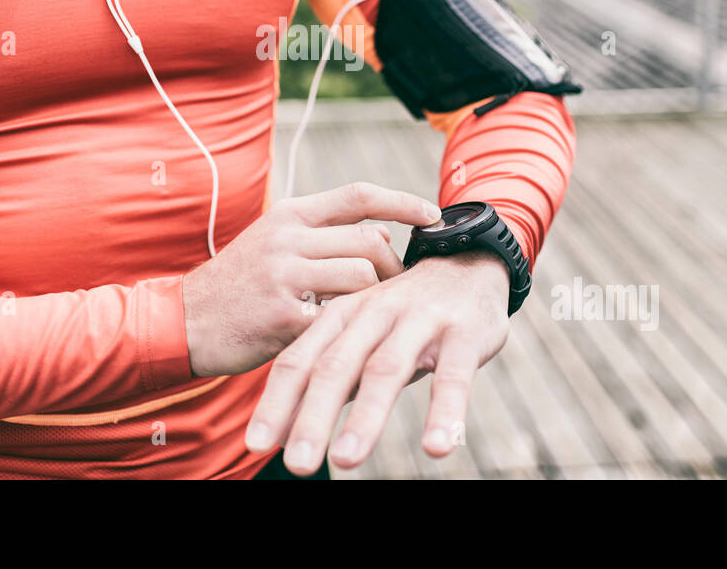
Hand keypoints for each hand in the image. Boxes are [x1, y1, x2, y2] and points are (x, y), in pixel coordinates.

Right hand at [181, 182, 442, 377]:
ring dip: (376, 300)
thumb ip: (325, 235)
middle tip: (397, 291)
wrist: (184, 320)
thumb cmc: (239, 284)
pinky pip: (338, 319)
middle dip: (394, 268)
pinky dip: (349, 330)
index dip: (402, 201)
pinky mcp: (282, 316)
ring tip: (369, 315)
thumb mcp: (275, 243)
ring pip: (362, 279)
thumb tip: (383, 231)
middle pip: (371, 241)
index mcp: (291, 214)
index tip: (433, 213)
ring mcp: (285, 275)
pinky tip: (344, 339)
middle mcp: (289, 237)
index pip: (358, 194)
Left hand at [244, 250, 510, 474]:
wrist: (469, 262)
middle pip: (336, 367)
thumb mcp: (360, 337)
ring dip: (366, 417)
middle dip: (313, 417)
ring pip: (386, 369)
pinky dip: (446, 412)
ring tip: (345, 459)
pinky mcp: (463, 333)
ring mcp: (419, 321)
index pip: (300, 362)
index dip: (277, 402)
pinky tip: (438, 448)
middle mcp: (374, 315)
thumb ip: (327, 379)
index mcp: (342, 316)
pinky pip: (454, 376)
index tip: (257, 444)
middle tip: (296, 464)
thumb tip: (281, 430)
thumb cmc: (404, 313)